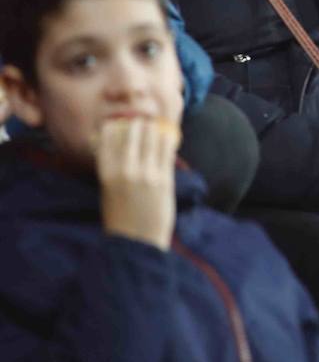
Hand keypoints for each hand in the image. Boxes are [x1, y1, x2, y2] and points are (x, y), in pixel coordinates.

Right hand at [98, 117, 179, 250]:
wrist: (137, 243)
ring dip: (154, 129)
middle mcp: (125, 171)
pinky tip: (168, 137)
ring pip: (152, 138)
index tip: (122, 121)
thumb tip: (120, 146)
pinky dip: (167, 141)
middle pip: (132, 133)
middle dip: (138, 123)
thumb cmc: (121, 218)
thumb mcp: (108, 192)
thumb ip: (113, 169)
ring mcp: (146, 174)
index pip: (107, 138)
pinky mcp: (164, 180)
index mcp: (106, 174)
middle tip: (143, 119)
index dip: (115, 126)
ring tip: (155, 126)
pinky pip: (167, 151)